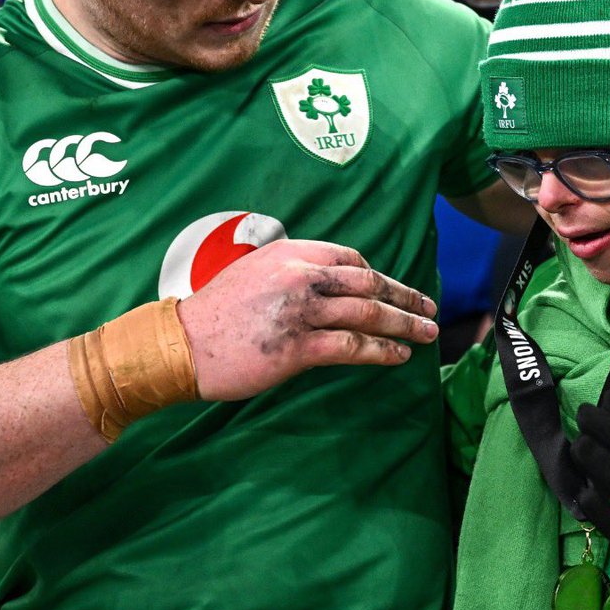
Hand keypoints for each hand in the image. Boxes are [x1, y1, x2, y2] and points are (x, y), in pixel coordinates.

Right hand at [176, 239, 437, 400]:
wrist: (180, 344)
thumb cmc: (214, 314)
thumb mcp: (254, 274)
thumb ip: (290, 275)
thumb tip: (324, 289)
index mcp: (291, 253)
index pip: (350, 258)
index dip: (378, 274)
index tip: (394, 288)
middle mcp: (301, 276)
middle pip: (368, 283)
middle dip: (404, 297)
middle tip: (429, 309)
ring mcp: (302, 311)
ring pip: (368, 314)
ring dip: (404, 324)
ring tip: (426, 334)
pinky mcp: (299, 347)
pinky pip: (353, 347)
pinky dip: (381, 351)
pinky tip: (398, 356)